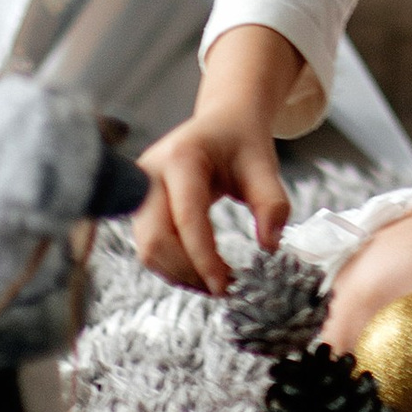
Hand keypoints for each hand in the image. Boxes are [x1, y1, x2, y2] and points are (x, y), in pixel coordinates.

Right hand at [133, 25, 303, 291]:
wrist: (223, 122)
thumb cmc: (243, 141)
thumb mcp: (264, 165)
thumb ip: (272, 203)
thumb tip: (270, 247)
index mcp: (181, 157)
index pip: (187, 218)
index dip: (203, 258)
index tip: (225, 286)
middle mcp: (149, 173)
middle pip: (154, 240)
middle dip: (186, 272)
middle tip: (222, 289)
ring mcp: (139, 190)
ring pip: (147, 249)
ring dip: (179, 274)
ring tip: (215, 283)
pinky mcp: (140, 206)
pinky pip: (150, 246)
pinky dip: (174, 265)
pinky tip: (201, 271)